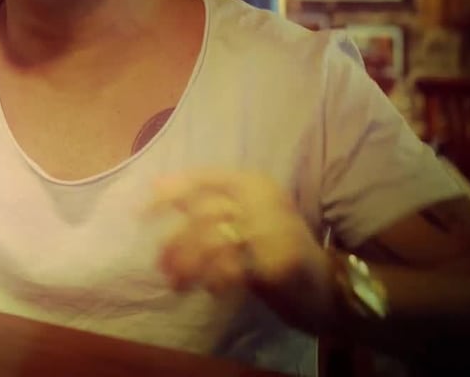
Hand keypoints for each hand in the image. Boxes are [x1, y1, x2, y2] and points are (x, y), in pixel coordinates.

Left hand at [149, 170, 333, 331]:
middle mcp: (265, 198)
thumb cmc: (275, 250)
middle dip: (176, 241)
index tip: (140, 213)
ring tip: (177, 284)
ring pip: (215, 240)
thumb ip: (208, 206)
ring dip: (189, 265)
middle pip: (205, 213)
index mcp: (253, 182)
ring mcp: (276, 226)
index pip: (203, 179)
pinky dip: (216, 279)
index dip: (169, 193)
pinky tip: (211, 290)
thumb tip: (156, 190)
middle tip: (160, 267)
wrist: (329, 286)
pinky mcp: (283, 258)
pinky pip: (235, 267)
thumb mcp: (242, 219)